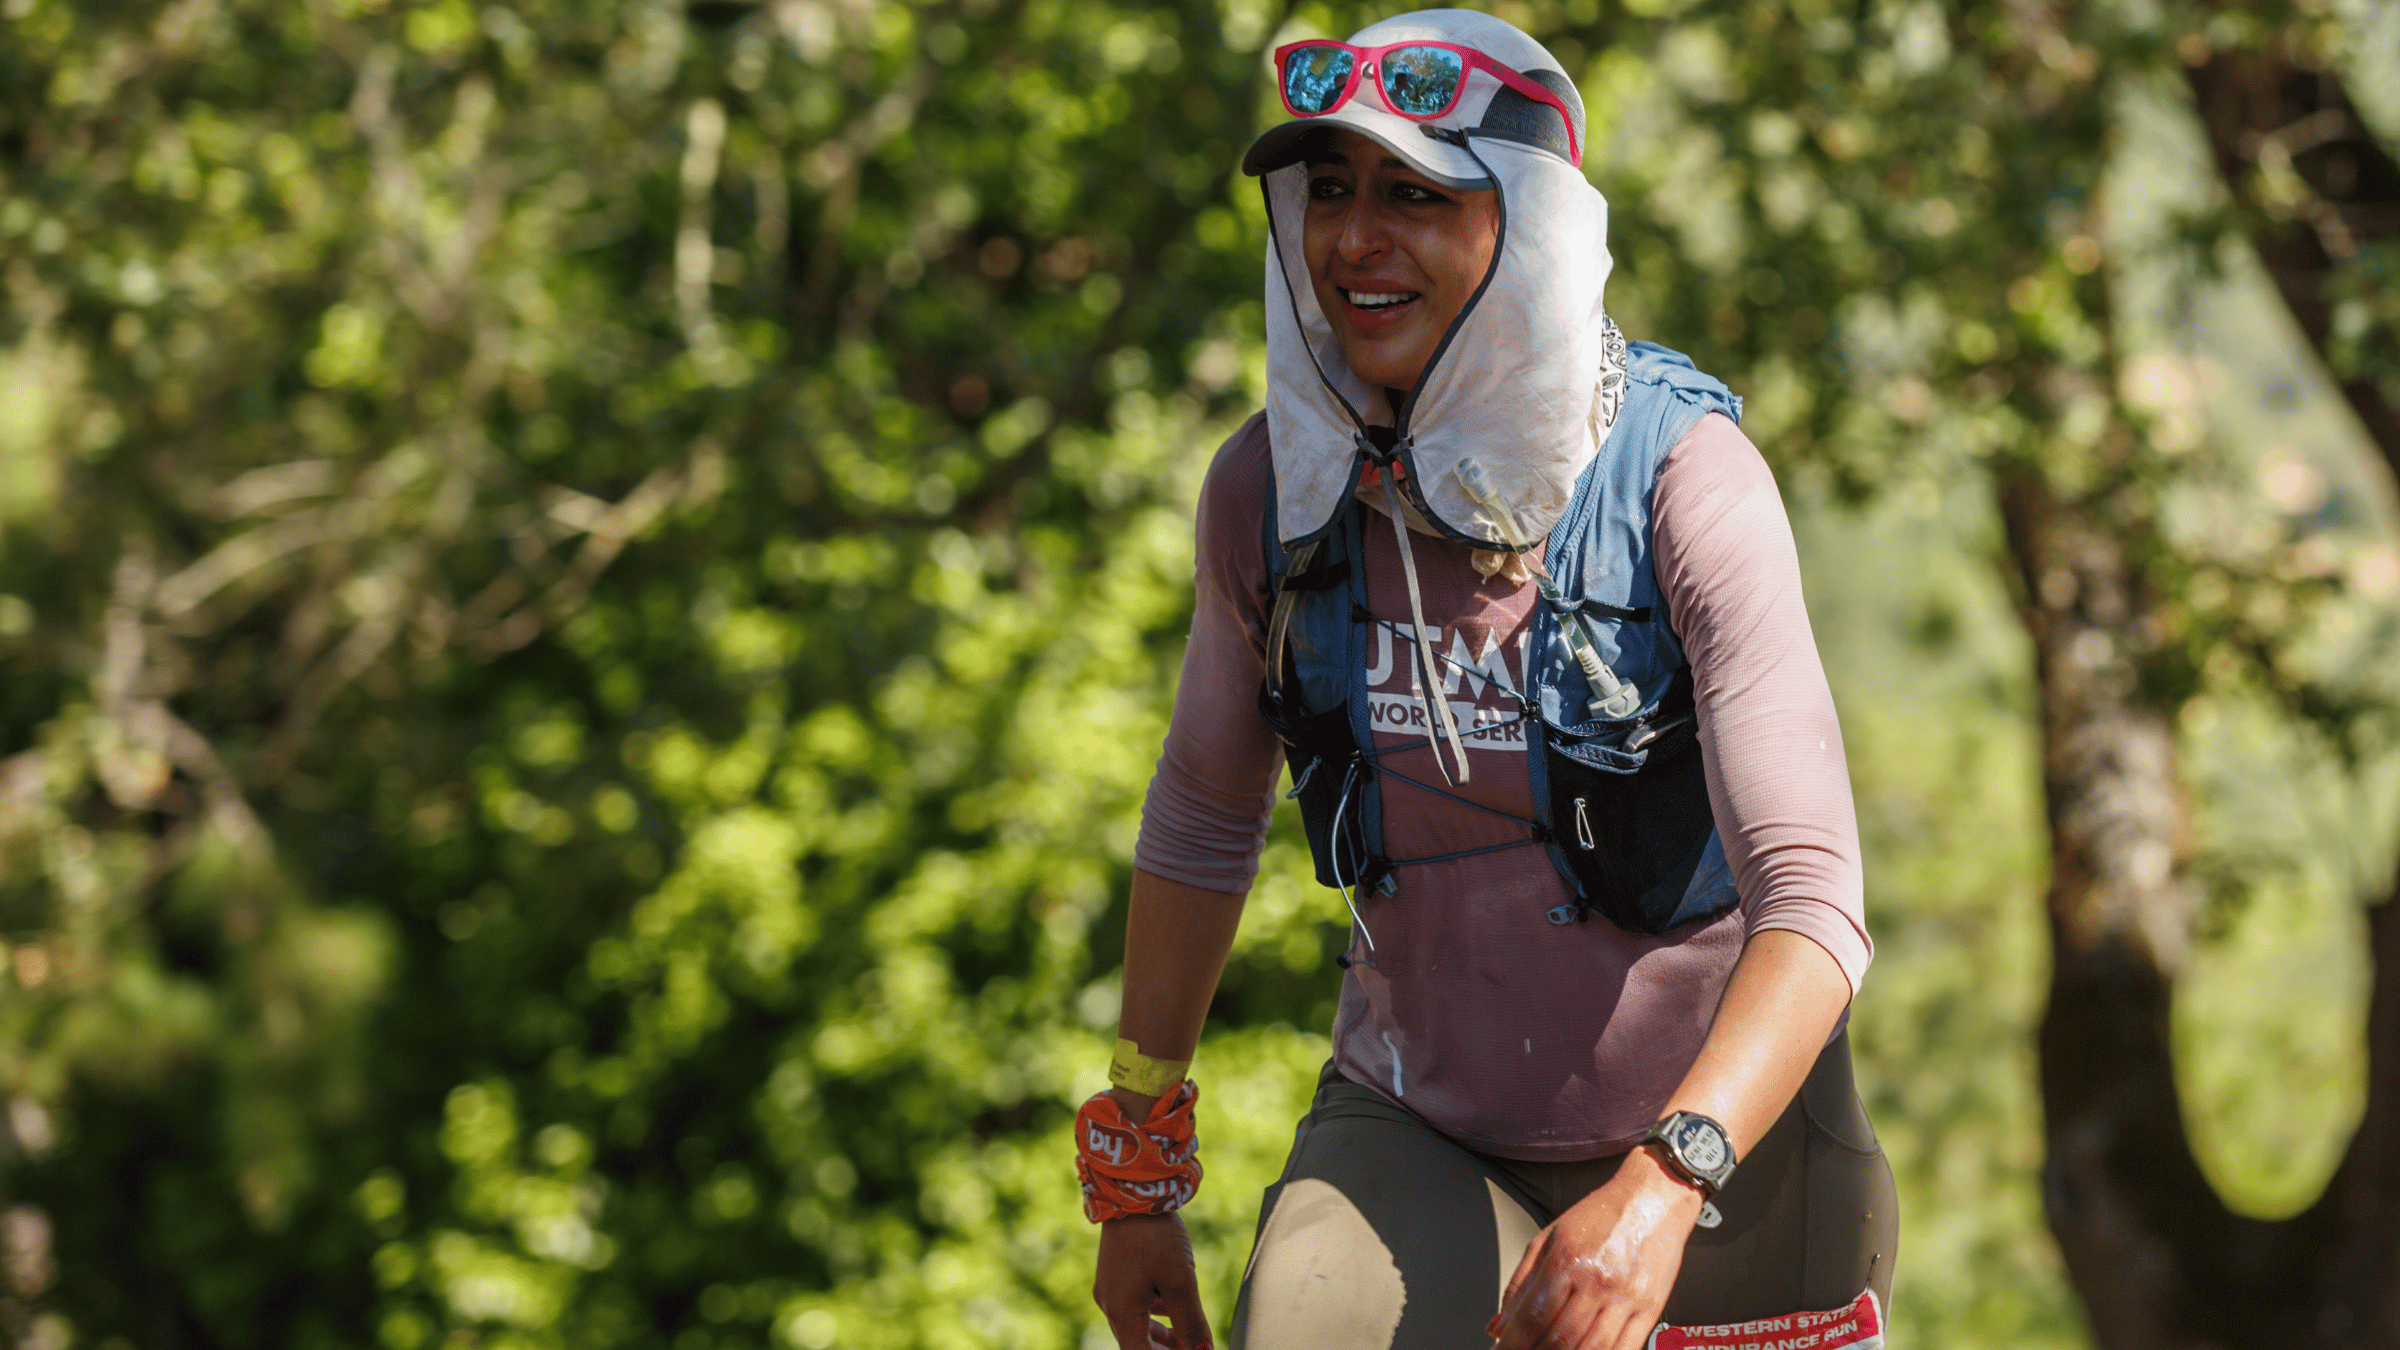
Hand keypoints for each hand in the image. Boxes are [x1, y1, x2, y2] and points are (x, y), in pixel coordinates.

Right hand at [1094, 1211, 1212, 1349]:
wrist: (1132, 1191)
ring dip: (1161, 1337)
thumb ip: (1191, 1323)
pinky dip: (1153, 1315)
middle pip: (1136, 1345)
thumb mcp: (1181, 1282)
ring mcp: (1110, 1289)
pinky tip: (1172, 1308)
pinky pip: (1133, 1306)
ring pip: (1135, 1326)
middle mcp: (1110, 1305)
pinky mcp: (1114, 1276)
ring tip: (1188, 1337)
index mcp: (1121, 1313)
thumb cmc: (1156, 1237)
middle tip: (1193, 1348)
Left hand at [1487, 1147, 1705, 1349]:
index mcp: (1567, 1259)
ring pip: (1592, 1349)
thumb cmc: (1602, 1215)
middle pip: (1560, 1338)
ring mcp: (1626, 1297)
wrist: (1653, 1199)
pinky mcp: (1651, 1308)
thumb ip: (1521, 1282)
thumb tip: (1499, 1323)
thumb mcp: (1550, 1237)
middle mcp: (1596, 1280)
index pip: (1532, 1316)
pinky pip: (1625, 1349)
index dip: (1512, 1343)